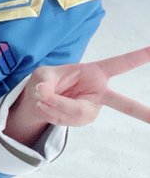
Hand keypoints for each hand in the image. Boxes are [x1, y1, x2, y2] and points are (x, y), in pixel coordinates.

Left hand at [31, 46, 149, 125]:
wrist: (37, 101)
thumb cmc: (47, 81)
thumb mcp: (43, 75)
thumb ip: (46, 82)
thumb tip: (44, 93)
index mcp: (95, 72)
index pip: (119, 64)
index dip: (138, 57)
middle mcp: (98, 92)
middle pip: (122, 103)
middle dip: (142, 111)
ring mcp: (91, 109)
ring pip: (75, 112)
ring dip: (54, 105)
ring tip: (43, 97)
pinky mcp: (83, 120)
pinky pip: (65, 119)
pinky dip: (51, 112)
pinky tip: (47, 106)